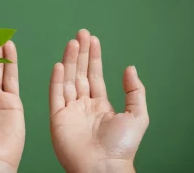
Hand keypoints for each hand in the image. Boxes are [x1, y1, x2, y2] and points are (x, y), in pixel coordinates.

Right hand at [49, 29, 148, 172]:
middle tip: (81, 34)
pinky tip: (60, 65)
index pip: (95, 75)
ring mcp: (70, 110)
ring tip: (72, 43)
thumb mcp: (137, 115)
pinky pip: (56, 95)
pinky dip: (57, 80)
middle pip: (80, 73)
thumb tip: (130, 68)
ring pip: (68, 80)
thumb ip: (134, 91)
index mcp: (100, 104)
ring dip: (70, 61)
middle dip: (81, 54)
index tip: (92, 39)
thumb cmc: (121, 146)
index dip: (94, 57)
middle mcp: (83, 105)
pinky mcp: (57, 117)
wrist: (103, 167)